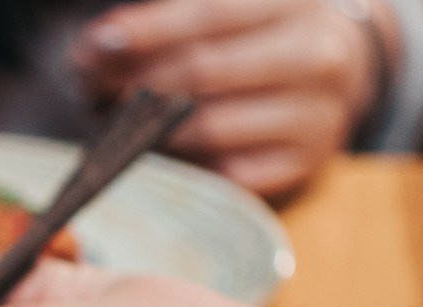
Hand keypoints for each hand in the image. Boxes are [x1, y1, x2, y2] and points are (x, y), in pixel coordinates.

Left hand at [74, 0, 386, 199]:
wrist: (328, 70)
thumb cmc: (255, 32)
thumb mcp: (224, 8)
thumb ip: (165, 20)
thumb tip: (96, 49)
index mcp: (296, 3)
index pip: (211, 13)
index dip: (148, 30)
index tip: (97, 44)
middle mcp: (318, 56)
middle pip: (206, 71)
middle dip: (138, 81)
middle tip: (94, 89)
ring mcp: (318, 114)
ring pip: (212, 127)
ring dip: (153, 129)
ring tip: (123, 121)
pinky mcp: (307, 163)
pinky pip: (229, 173)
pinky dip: (191, 164)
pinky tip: (167, 150)